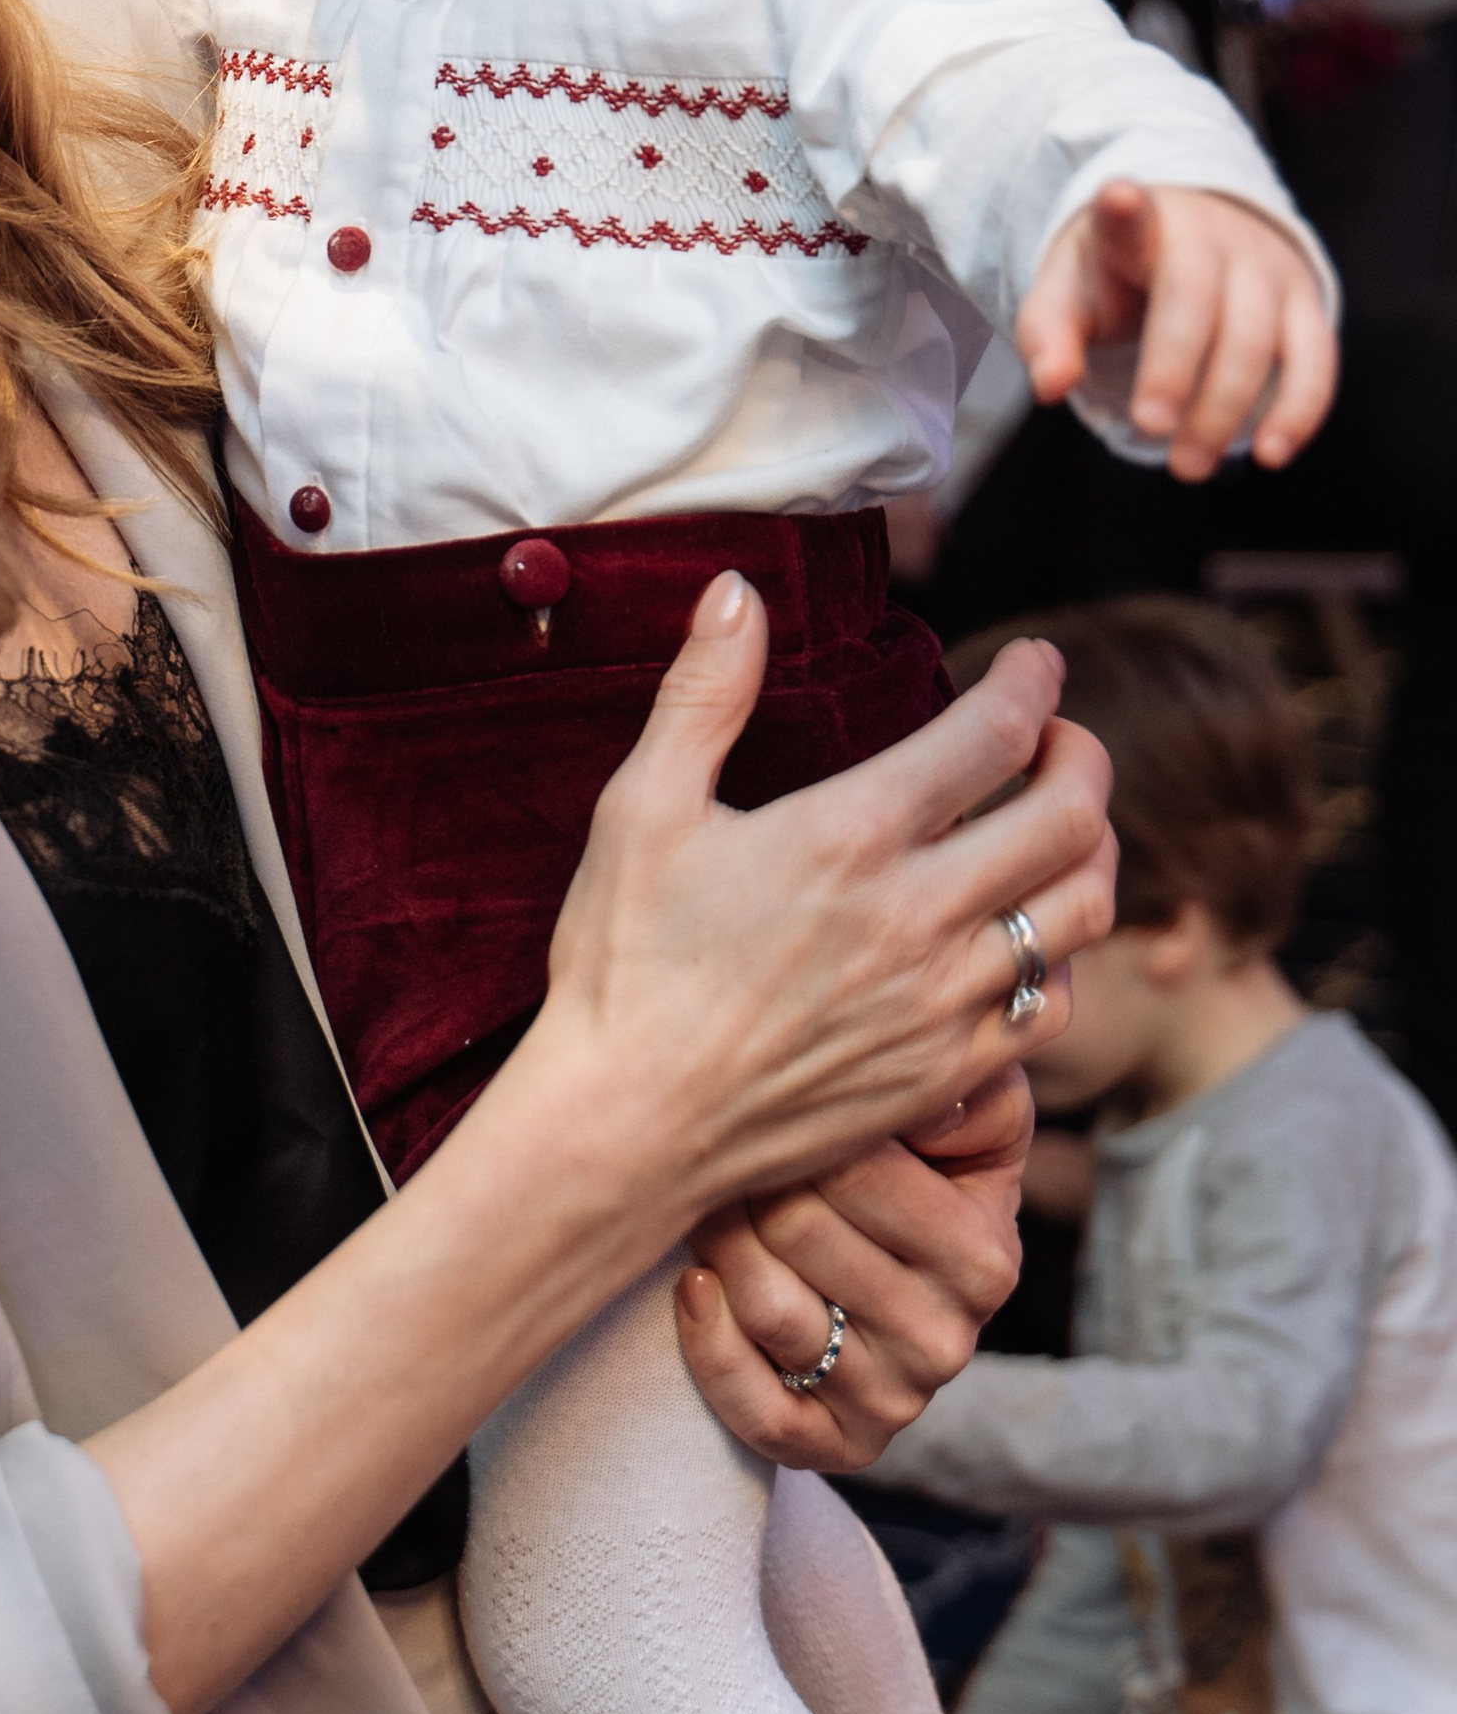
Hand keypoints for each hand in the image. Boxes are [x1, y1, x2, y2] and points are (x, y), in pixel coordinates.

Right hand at [505, 576, 1110, 1280]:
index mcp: (850, 834)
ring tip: (1060, 829)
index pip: (995, 732)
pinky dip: (1058, 958)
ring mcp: (942, 1002)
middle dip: (1084, 755)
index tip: (1038, 660)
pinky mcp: (945, 1073)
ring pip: (1082, 912)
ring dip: (1091, 854)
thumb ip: (703, 691)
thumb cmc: (622, 960)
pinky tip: (1025, 939)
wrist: (624, 1125)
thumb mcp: (642, 806)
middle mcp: (918, 916)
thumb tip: (737, 588)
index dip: (1033, 680)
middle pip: (1071, 816)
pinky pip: (1052, 1006)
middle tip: (1059, 740)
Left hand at [677, 1071, 1030, 1466]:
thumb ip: (963, 1088)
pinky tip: (694, 1288)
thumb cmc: (926, 1172)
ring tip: (709, 1208)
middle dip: (747, 1179)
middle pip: (798, 1231)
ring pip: (768, 1310)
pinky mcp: (841, 1446)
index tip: (760, 1101)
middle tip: (718, 1150)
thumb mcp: (968, 1118)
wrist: (906, 1282)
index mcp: (984, 1256)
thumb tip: (930, 1096)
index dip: (792, 1126)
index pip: (858, 1170)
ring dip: (718, 1246)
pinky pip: (756, 1409)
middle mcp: (947, 1341)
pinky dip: (708, 1345)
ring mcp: (895, 1401)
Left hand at [1015, 178, 1334, 481]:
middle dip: (1174, 369)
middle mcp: (1210, 237)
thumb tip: (1051, 385)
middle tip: (1149, 427)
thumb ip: (1048, 335)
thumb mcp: (1068, 292)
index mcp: (1138, 227)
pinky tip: (1271, 453)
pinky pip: (1315, 358)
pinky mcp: (1304, 302)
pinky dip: (1299, 410)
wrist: (1191, 236)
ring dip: (1225, 408)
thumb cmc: (1119, 275)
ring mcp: (1265, 267)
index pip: (1129, 216)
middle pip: (1196, 298)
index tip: (1118, 196)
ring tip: (1190, 464)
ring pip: (1257, 337)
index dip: (1125, 209)